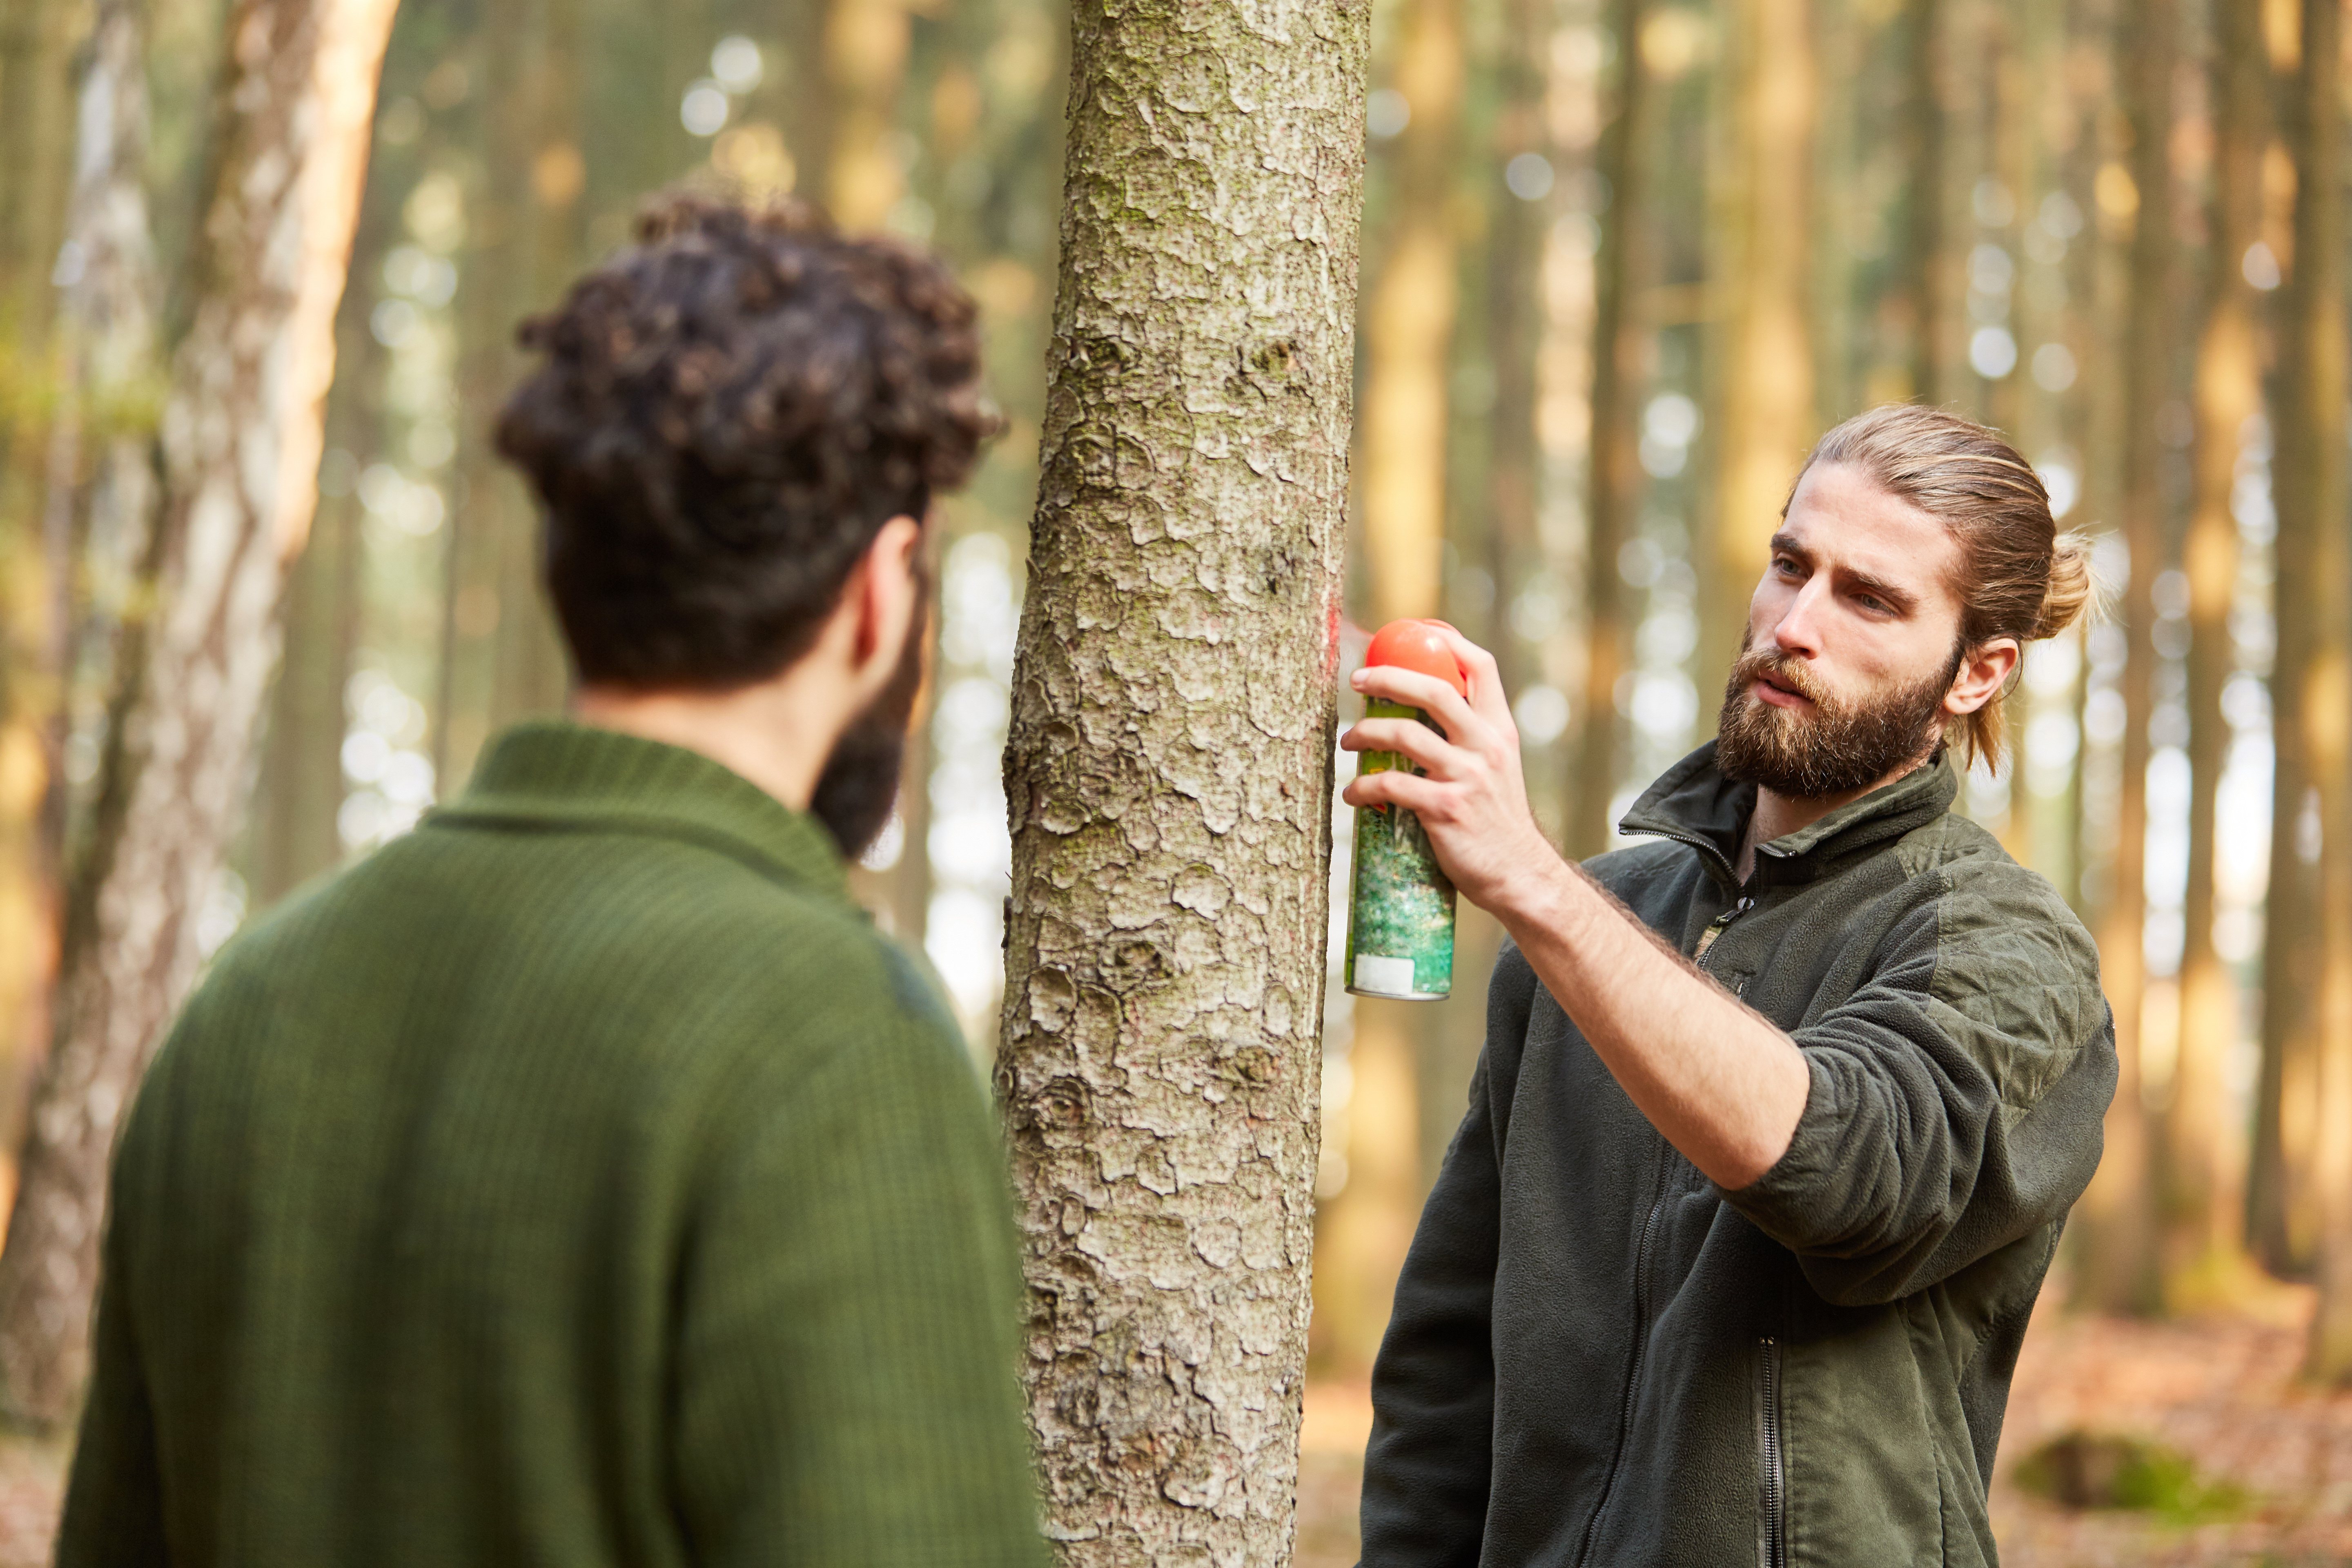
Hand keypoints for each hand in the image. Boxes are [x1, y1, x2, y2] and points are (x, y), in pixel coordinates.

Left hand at [1339, 622, 1561, 914]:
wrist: (1519, 875)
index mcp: (1500, 732)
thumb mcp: (1497, 769)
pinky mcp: (1445, 810)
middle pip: (1435, 690)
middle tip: (1357, 681)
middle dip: (1389, 678)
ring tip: (1348, 741)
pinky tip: (1352, 794)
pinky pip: (1392, 787)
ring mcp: (1467, 778)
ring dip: (1366, 734)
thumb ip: (1470, 739)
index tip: (1414, 631)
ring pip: (1405, 736)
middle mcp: (1486, 748)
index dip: (1448, 641)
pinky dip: (1363, 788)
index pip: (1482, 668)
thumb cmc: (1498, 823)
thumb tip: (1423, 714)